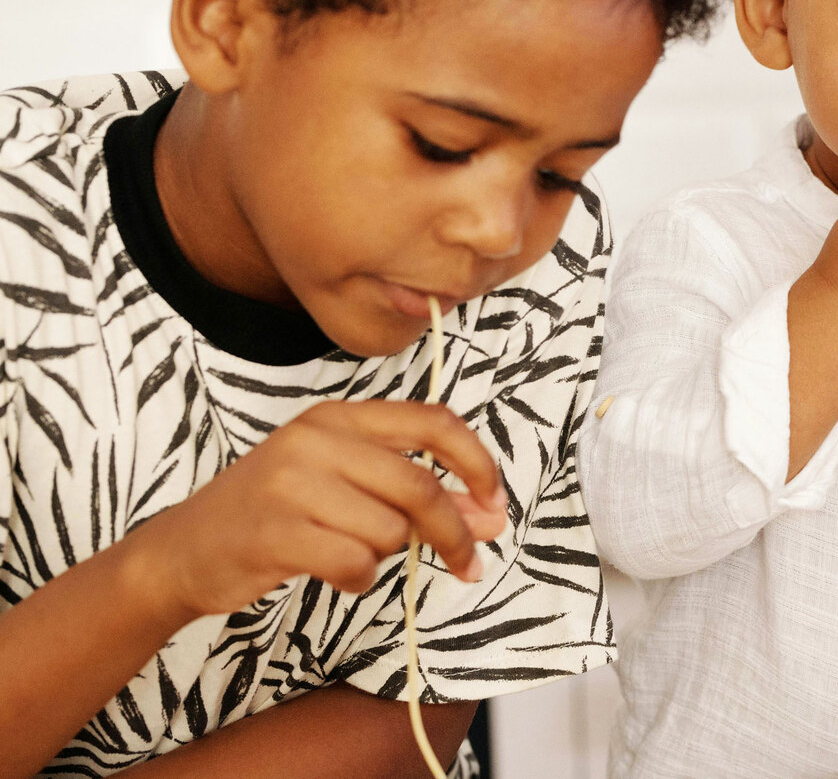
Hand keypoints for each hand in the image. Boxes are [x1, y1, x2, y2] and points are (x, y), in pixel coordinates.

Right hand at [130, 401, 507, 617]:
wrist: (183, 550)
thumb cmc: (276, 514)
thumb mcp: (345, 486)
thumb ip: (416, 495)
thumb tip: (488, 519)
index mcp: (339, 417)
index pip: (433, 422)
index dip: (476, 463)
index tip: (494, 503)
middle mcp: (316, 439)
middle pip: (420, 486)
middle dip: (453, 533)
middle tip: (469, 563)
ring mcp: (291, 483)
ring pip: (388, 529)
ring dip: (385, 556)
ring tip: (350, 552)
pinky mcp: (274, 531)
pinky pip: (354, 562)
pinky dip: (358, 579)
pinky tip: (337, 573)